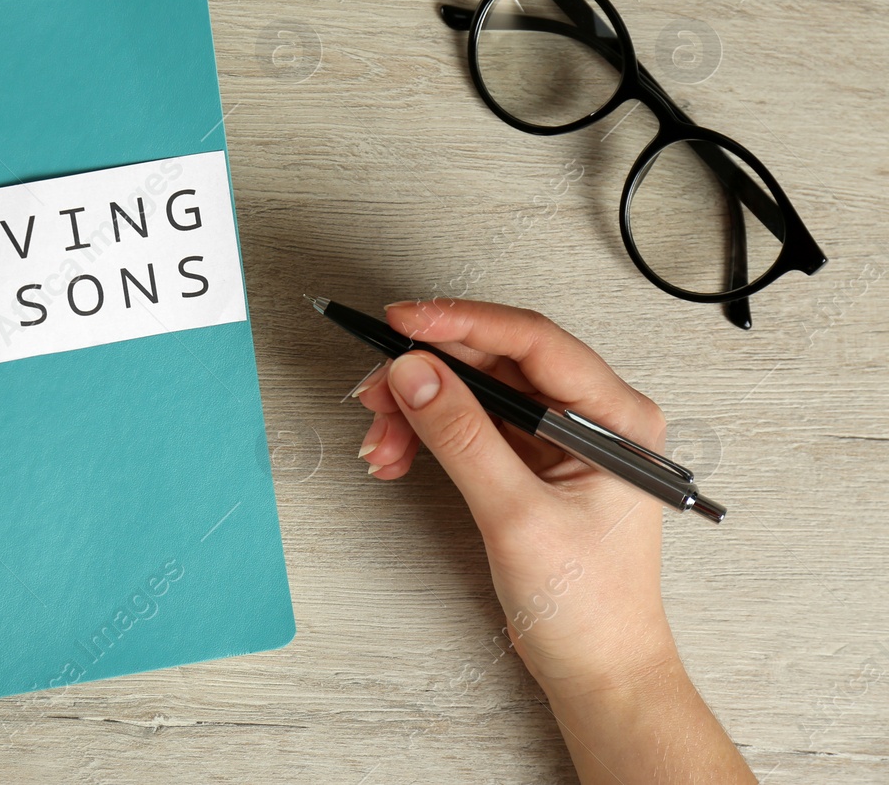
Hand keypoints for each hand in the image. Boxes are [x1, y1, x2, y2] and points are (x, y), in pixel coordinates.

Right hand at [354, 298, 671, 695]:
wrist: (598, 670)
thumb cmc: (591, 607)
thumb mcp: (516, 516)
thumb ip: (463, 438)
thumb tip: (416, 374)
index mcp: (616, 417)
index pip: (532, 341)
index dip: (461, 323)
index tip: (403, 322)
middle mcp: (591, 417)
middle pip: (495, 361)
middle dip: (427, 372)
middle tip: (375, 388)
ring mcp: (559, 438)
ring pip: (473, 390)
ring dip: (418, 408)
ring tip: (382, 441)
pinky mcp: (530, 460)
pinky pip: (469, 423)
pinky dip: (427, 433)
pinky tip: (398, 453)